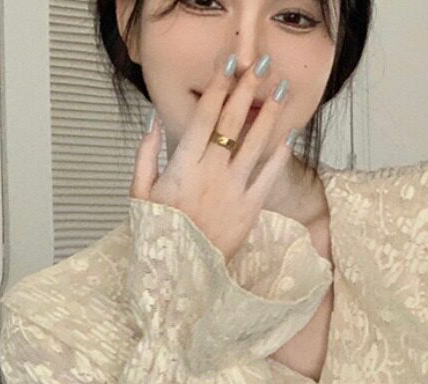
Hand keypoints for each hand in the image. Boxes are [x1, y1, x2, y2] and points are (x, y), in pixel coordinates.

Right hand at [130, 54, 294, 263]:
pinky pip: (267, 178)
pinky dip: (278, 158)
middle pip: (233, 123)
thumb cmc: (159, 235)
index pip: (205, 117)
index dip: (218, 87)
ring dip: (270, 115)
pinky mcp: (249, 210)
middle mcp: (211, 173)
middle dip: (247, 91)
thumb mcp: (139, 195)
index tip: (229, 65)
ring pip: (255, 145)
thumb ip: (145, 157)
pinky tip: (288, 138)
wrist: (180, 275)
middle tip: (261, 66)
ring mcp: (233, 191)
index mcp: (183, 166)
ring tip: (282, 91)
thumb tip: (153, 124)